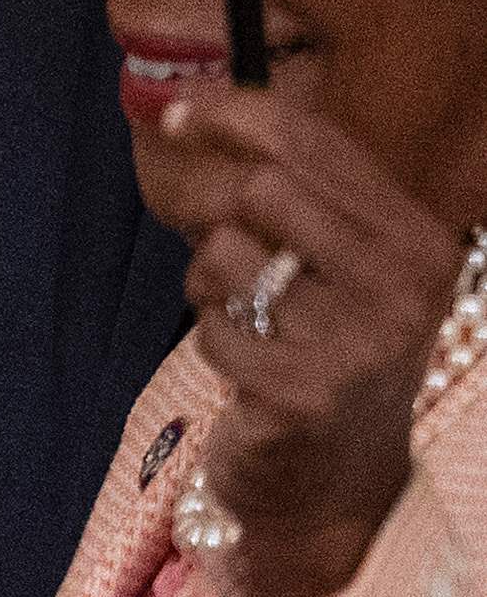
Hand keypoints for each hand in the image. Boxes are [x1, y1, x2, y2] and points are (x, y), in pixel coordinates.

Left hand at [147, 79, 469, 596]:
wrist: (341, 488)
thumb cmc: (329, 358)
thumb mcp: (341, 269)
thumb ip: (298, 196)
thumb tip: (199, 109)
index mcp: (419, 241)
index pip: (314, 145)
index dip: (232, 115)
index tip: (176, 111)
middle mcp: (406, 287)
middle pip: (263, 190)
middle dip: (219, 216)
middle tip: (222, 258)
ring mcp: (359, 344)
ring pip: (224, 257)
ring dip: (210, 286)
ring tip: (249, 322)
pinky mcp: (303, 395)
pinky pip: (210, 330)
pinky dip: (213, 343)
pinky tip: (249, 370)